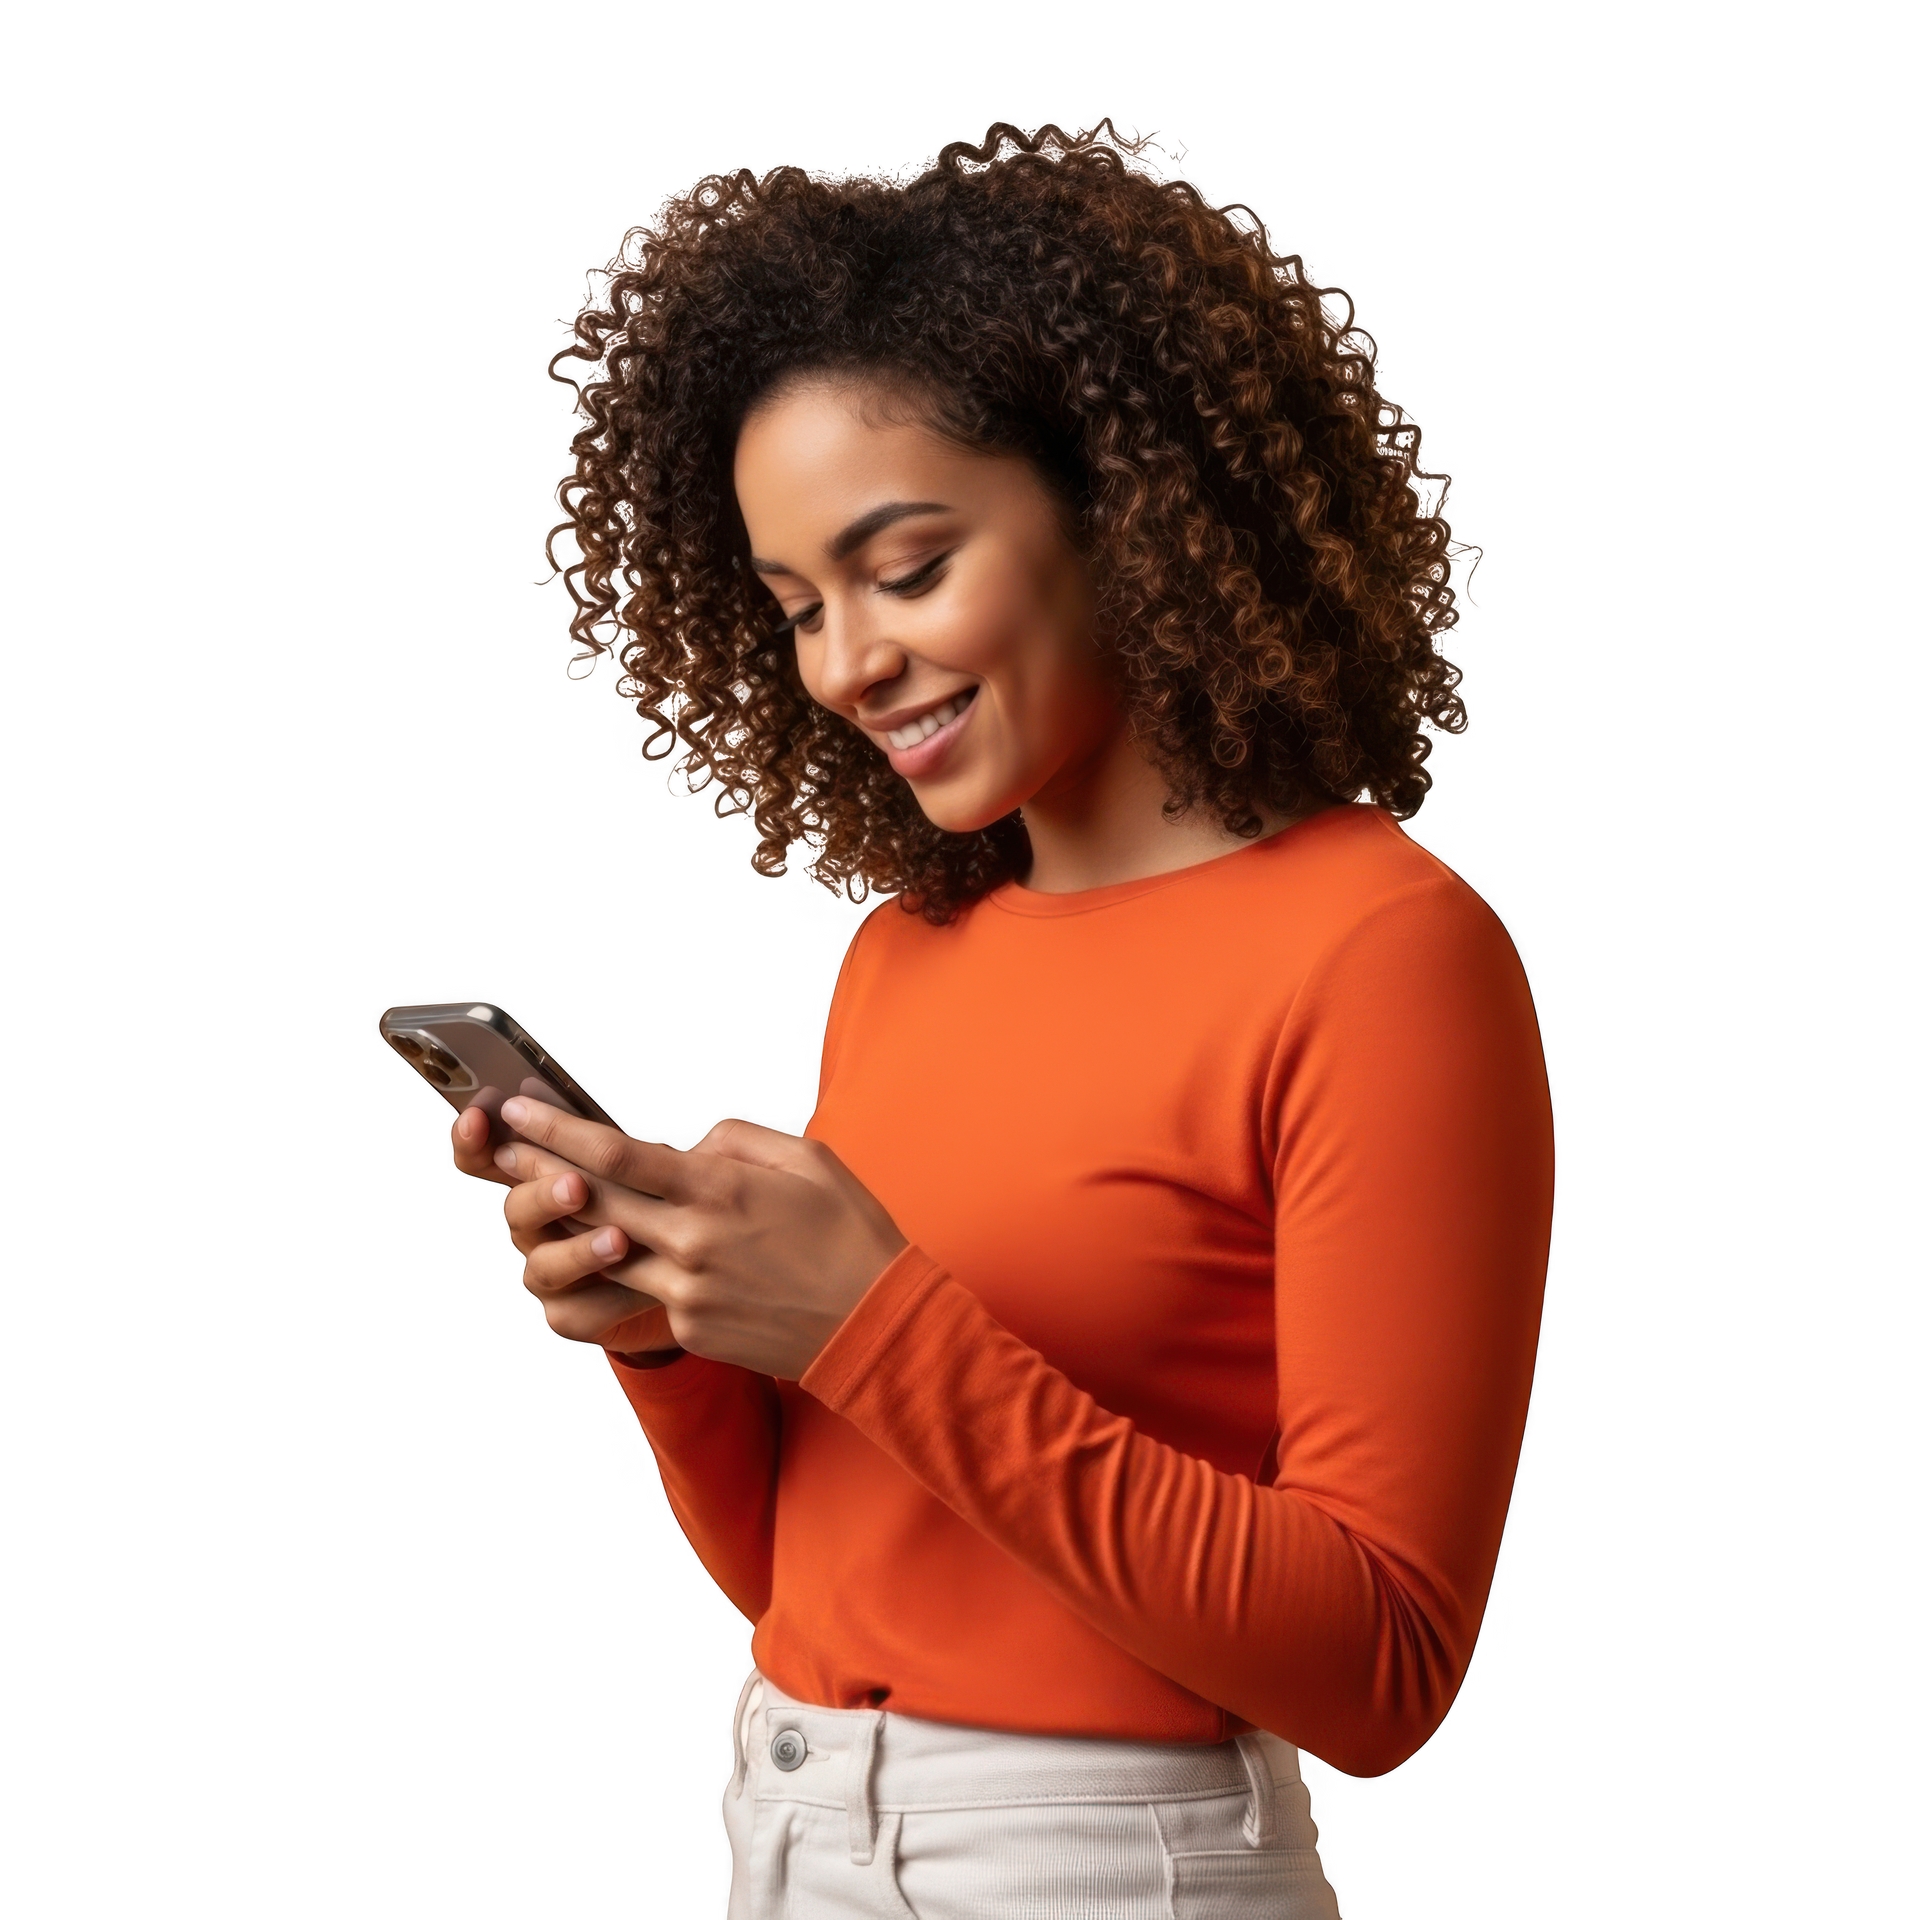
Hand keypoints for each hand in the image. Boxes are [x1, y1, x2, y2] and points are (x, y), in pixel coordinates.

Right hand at [451, 1100, 675, 1356]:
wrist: (684, 1262)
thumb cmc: (654, 1196)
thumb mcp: (637, 1159)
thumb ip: (611, 1136)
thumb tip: (596, 1096)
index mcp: (539, 1177)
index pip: (484, 1157)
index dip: (471, 1141)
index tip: (478, 1117)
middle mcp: (534, 1225)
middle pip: (516, 1210)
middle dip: (542, 1195)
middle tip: (576, 1185)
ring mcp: (548, 1271)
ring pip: (544, 1267)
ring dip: (579, 1252)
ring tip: (620, 1240)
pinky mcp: (571, 1312)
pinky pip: (578, 1313)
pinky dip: (610, 1301)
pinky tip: (643, 1290)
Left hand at [456, 1096, 910, 1379]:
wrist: (875, 1323)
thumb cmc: (850, 1232)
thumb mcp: (807, 1158)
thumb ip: (737, 1140)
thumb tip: (690, 1146)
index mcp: (721, 1189)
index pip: (618, 1154)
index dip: (560, 1131)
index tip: (521, 1111)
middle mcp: (693, 1240)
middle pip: (593, 1200)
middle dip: (540, 1169)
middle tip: (501, 1147)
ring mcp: (687, 1290)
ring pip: (603, 1252)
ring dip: (562, 1224)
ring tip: (537, 1199)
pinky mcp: (692, 1326)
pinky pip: (640, 1293)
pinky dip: (617, 1270)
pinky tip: (598, 1254)